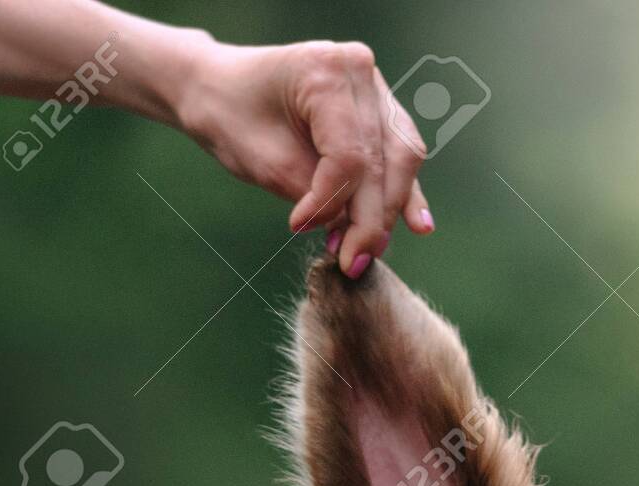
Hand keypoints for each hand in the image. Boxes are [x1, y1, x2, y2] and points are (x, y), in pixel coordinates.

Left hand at [175, 37, 431, 275]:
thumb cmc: (232, 118)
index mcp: (324, 71)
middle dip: (369, 219)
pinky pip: (400, 154)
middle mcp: (359, 70)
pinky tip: (419, 225)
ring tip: (371, 249)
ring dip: (389, 210)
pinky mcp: (380, 107)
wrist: (219, 88)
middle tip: (353, 262)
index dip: (332, 202)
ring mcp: (374, 86)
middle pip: (382, 161)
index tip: (300, 228)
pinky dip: (404, 193)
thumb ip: (319, 196)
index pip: (349, 156)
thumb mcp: (268, 163)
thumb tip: (360, 233)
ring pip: (401, 160)